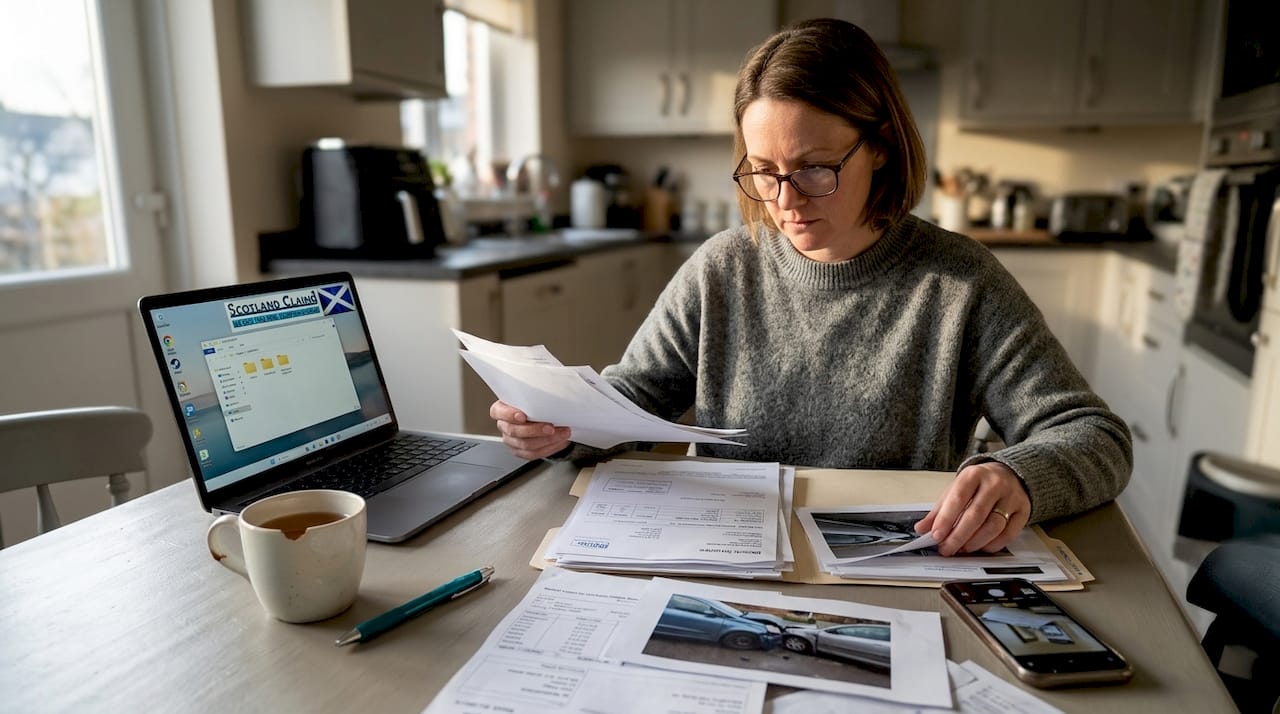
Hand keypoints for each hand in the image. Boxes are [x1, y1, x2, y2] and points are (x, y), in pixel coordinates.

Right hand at [490, 400, 571, 459]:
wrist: (544, 418)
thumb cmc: (535, 405)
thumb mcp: (534, 396)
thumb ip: (535, 397)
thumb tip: (550, 396)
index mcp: (501, 409)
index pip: (497, 412)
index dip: (508, 414)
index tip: (523, 416)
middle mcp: (504, 425)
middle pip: (513, 431)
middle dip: (535, 430)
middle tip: (551, 427)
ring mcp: (510, 440)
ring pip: (525, 444)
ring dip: (547, 440)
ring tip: (562, 433)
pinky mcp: (520, 451)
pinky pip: (533, 453)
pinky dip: (549, 447)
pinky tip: (558, 441)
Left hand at [914, 461, 1030, 555]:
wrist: (1010, 474)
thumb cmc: (978, 484)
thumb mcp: (956, 490)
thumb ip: (939, 510)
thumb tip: (922, 529)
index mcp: (974, 475)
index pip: (958, 498)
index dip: (946, 519)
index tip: (936, 535)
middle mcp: (995, 484)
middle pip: (976, 515)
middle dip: (958, 536)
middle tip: (947, 548)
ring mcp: (1011, 497)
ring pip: (993, 526)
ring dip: (975, 542)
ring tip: (962, 548)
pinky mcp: (1023, 511)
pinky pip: (1009, 533)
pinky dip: (993, 545)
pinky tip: (981, 547)